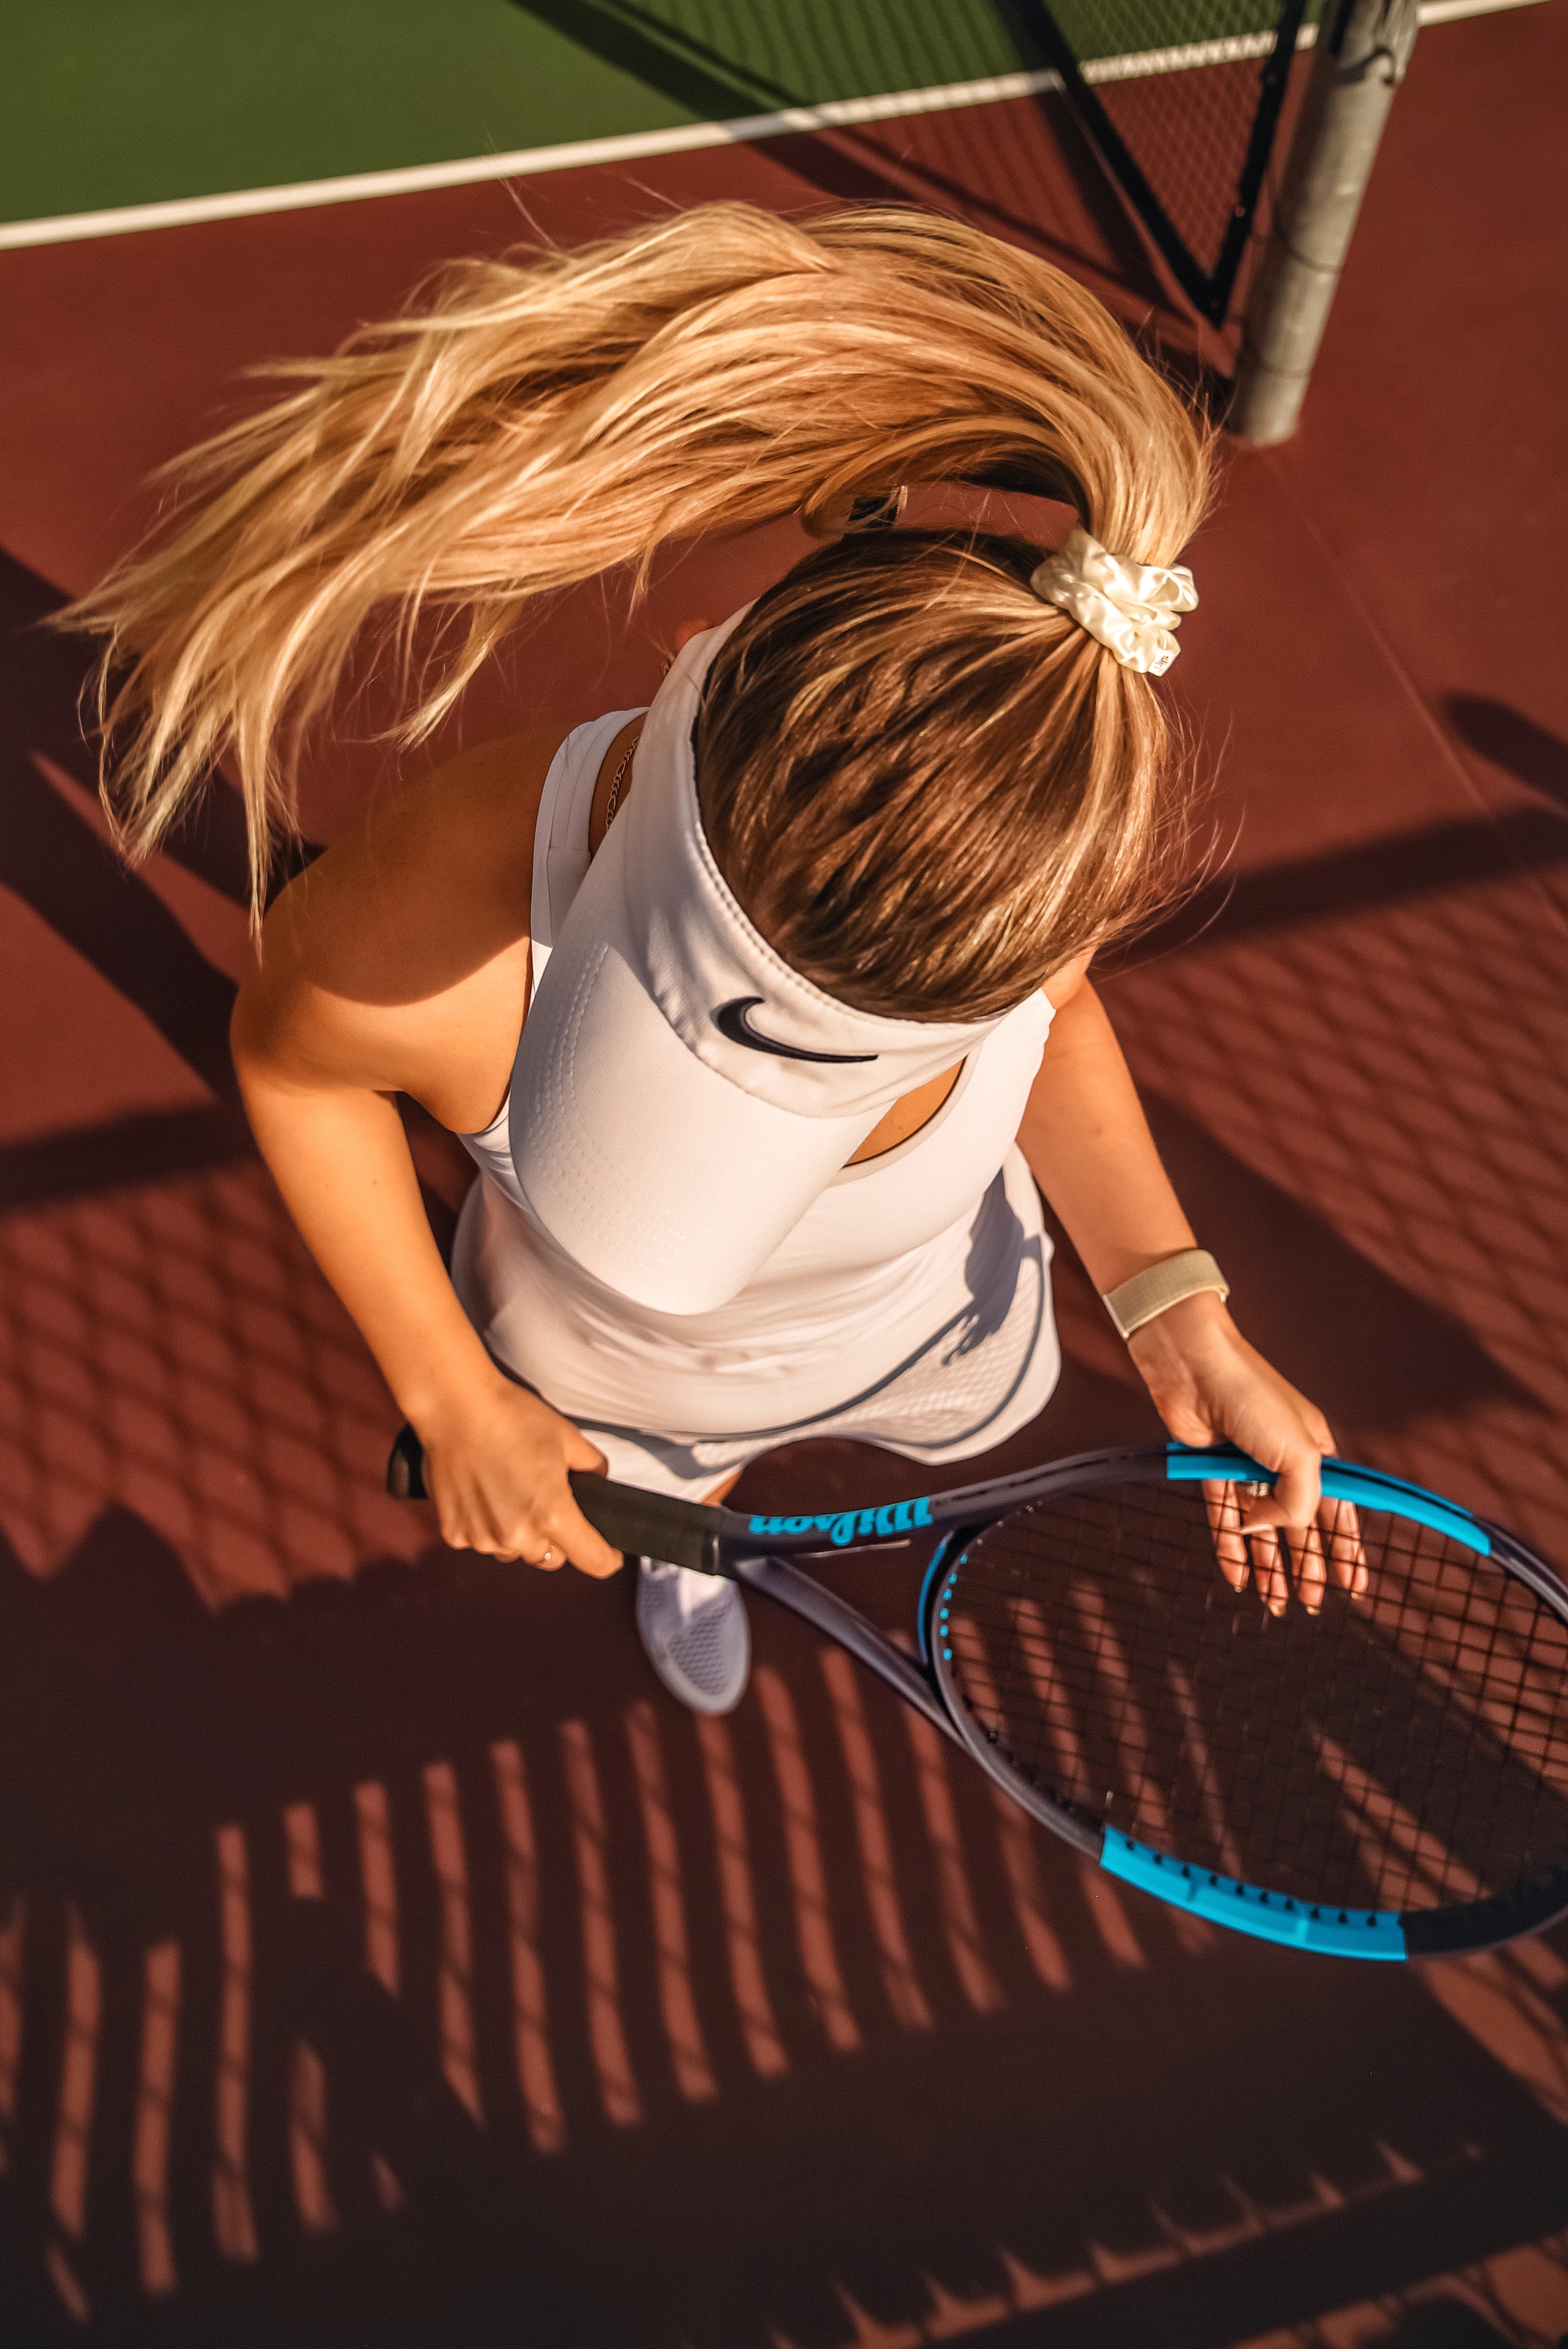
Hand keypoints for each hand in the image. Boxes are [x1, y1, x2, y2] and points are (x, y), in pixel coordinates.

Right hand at [415, 1375, 621, 1577]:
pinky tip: (484, 1494)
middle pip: (551, 1558)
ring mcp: (483, 1538)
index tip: (609, 1555)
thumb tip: (599, 1480)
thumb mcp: (569, 1438)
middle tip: (547, 1503)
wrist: (456, 1408)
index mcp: (552, 1515)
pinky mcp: (455, 1534)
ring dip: (519, 1535)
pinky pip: (482, 1541)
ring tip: (511, 1494)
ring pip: (514, 1552)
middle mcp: (518, 1535)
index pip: (592, 1560)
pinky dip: (486, 1527)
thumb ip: (593, 1467)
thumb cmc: (511, 1418)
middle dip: (556, 1538)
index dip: (606, 1559)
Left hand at [1127, 1292, 1366, 1615]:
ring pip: (1260, 1528)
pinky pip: (1223, 1518)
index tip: (1355, 1586)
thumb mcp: (1298, 1453)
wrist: (1195, 1365)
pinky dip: (1230, 1549)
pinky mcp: (1211, 1470)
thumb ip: (1297, 1503)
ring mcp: (1246, 1467)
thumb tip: (1264, 1530)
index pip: (1339, 1512)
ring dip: (1270, 1566)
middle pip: (1299, 1526)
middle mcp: (1282, 1461)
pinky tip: (1237, 1577)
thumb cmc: (1253, 1394)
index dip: (1347, 1550)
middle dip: (1308, 1567)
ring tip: (1275, 1602)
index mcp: (1315, 1452)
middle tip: (1310, 1604)